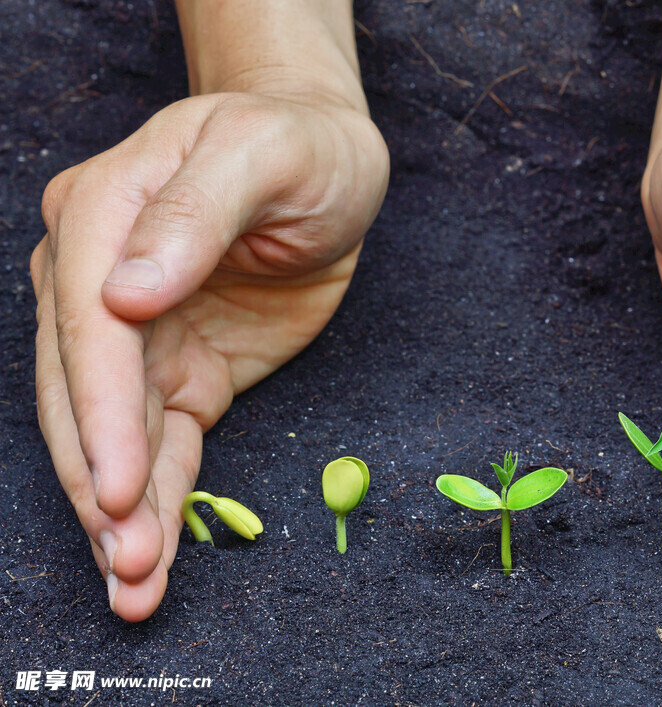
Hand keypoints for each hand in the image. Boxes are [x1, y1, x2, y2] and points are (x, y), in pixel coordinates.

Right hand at [31, 91, 387, 620]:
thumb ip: (197, 212)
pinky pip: (161, 443)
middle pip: (82, 396)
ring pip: (114, 435)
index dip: (100, 414)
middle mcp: (100, 279)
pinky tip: (151, 552)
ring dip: (120, 513)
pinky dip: (157, 498)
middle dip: (102, 485)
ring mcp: (137, 331)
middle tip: (127, 565)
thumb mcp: (264, 152)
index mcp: (104, 216)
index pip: (89, 329)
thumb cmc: (298, 143)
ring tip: (134, 587)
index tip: (119, 489)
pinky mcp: (180, 368)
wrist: (326, 158)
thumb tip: (124, 289)